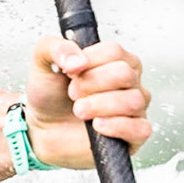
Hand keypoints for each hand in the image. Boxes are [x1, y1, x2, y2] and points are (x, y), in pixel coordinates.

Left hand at [23, 37, 152, 169]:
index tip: (70, 72)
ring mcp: (134, 108)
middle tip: (73, 94)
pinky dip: (117, 127)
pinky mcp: (134, 134)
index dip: (89, 61)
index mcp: (113, 60)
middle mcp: (128, 82)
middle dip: (91, 84)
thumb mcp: (43, 62)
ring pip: (133, 101)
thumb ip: (55, 48)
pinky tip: (97, 126)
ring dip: (99, 106)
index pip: (114, 51)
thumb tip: (78, 60)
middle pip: (124, 74)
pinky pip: (141, 129)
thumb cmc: (50, 96)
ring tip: (79, 111)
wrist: (43, 130)